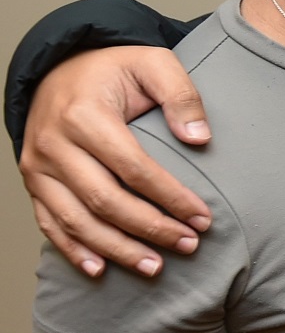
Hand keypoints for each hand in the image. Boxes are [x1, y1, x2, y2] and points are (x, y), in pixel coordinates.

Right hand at [21, 46, 211, 277]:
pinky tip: (99, 269)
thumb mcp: (154, 63)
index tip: (202, 217)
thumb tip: (201, 139)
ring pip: (75, 220)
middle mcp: (54, 145)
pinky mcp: (33, 181)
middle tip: (187, 245)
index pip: (133, 168)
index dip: (169, 197)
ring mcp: (38, 167)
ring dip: (116, 249)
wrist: (62, 67)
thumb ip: (181, 95)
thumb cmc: (115, 69)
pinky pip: (48, 223)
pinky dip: (72, 250)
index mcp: (84, 115)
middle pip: (104, 200)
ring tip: (155, 266)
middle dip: (149, 228)